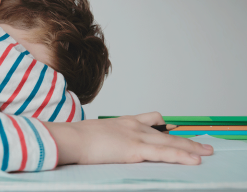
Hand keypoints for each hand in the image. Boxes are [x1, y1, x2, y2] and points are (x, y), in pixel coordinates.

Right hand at [44, 112, 213, 165]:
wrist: (72, 137)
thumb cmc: (76, 137)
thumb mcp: (93, 133)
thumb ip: (102, 137)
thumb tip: (97, 144)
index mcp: (123, 122)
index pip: (149, 119)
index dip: (164, 125)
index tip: (172, 127)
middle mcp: (134, 126)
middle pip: (166, 132)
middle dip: (186, 139)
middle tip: (202, 144)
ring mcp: (136, 137)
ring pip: (171, 142)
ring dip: (191, 147)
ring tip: (207, 152)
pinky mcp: (136, 149)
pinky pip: (164, 153)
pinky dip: (182, 156)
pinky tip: (194, 160)